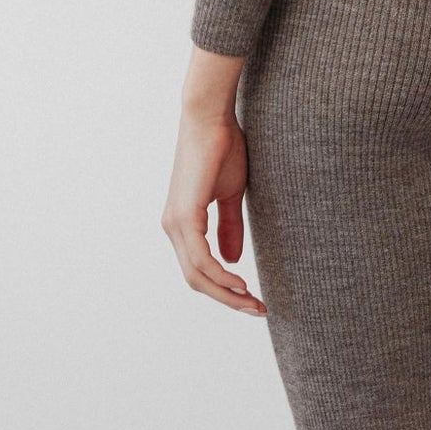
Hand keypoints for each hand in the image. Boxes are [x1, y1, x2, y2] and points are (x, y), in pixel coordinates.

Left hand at [161, 48, 266, 316]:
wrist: (211, 119)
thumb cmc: (222, 150)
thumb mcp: (230, 195)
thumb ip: (229, 227)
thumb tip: (232, 260)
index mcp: (183, 224)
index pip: (200, 270)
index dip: (225, 289)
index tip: (252, 300)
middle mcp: (173, 228)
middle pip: (197, 280)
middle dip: (228, 299)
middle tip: (257, 310)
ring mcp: (176, 224)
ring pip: (198, 275)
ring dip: (227, 293)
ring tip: (253, 302)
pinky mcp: (184, 216)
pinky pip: (201, 259)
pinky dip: (220, 276)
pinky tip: (240, 283)